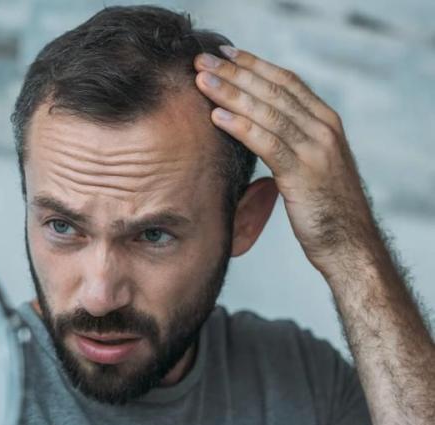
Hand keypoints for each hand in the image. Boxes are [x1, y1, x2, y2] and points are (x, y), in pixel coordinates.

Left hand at [194, 46, 380, 274]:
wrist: (349, 244)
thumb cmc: (324, 207)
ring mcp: (316, 149)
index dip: (254, 64)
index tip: (224, 54)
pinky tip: (216, 117)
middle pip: (273, 90)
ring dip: (231, 94)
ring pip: (268, 112)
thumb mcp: (311, 164)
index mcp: (326, 121)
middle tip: (203, 61)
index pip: (286, 81)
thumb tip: (257, 126)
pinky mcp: (304, 174)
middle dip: (235, 73)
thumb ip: (292, 140)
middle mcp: (324, 129)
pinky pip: (267, 143)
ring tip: (202, 82)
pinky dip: (240, 127)